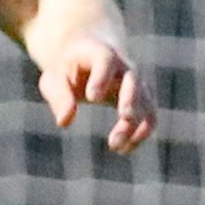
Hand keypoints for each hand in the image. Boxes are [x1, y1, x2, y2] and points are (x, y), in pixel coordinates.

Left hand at [31, 3, 158, 154]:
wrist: (88, 57)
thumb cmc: (67, 69)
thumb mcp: (54, 79)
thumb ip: (59, 96)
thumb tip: (64, 122)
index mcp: (100, 54)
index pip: (105, 61)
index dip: (101, 78)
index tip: (92, 98)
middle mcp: (123, 66)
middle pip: (134, 81)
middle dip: (131, 99)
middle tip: (124, 117)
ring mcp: (136, 82)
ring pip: (145, 102)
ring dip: (134, 124)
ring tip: (115, 145)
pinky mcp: (141, 99)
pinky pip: (149, 116)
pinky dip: (141, 133)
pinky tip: (125, 149)